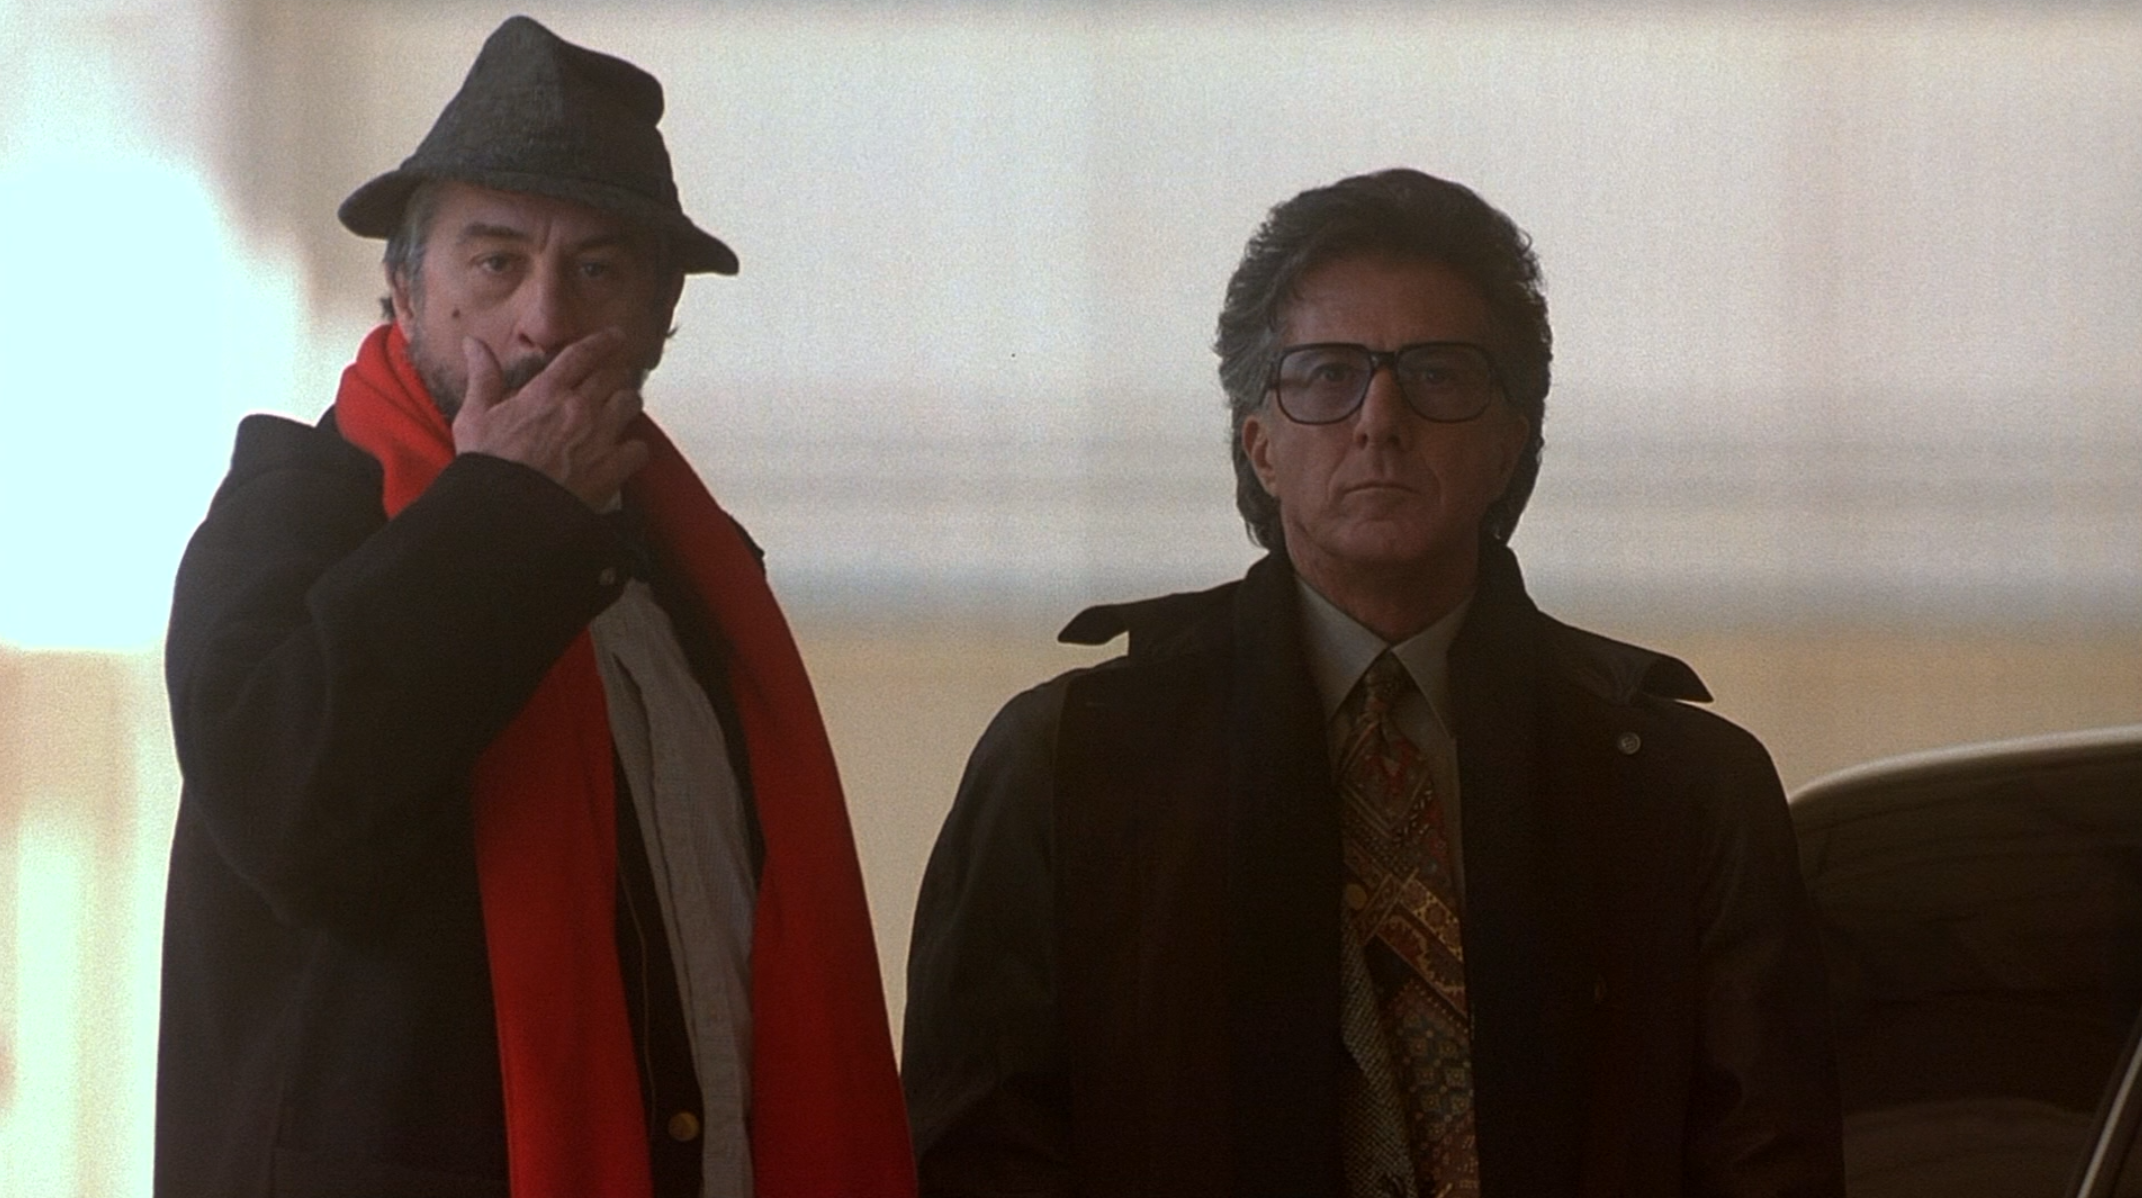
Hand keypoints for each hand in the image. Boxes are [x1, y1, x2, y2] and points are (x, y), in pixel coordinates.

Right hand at [450, 329, 650, 508]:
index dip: (603, 341)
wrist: (505, 510)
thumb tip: (473, 343)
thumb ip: (482, 376)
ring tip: (620, 408)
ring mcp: (598, 438)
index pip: (582, 355)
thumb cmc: (488, 464)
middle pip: (613, 376)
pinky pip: (639, 448)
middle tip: (614, 378)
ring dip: (627, 403)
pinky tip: (625, 451)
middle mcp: (578, 409)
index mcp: (547, 392)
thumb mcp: (475, 415)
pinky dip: (634, 448)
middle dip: (615, 374)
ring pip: (630, 404)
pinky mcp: (610, 469)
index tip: (616, 336)